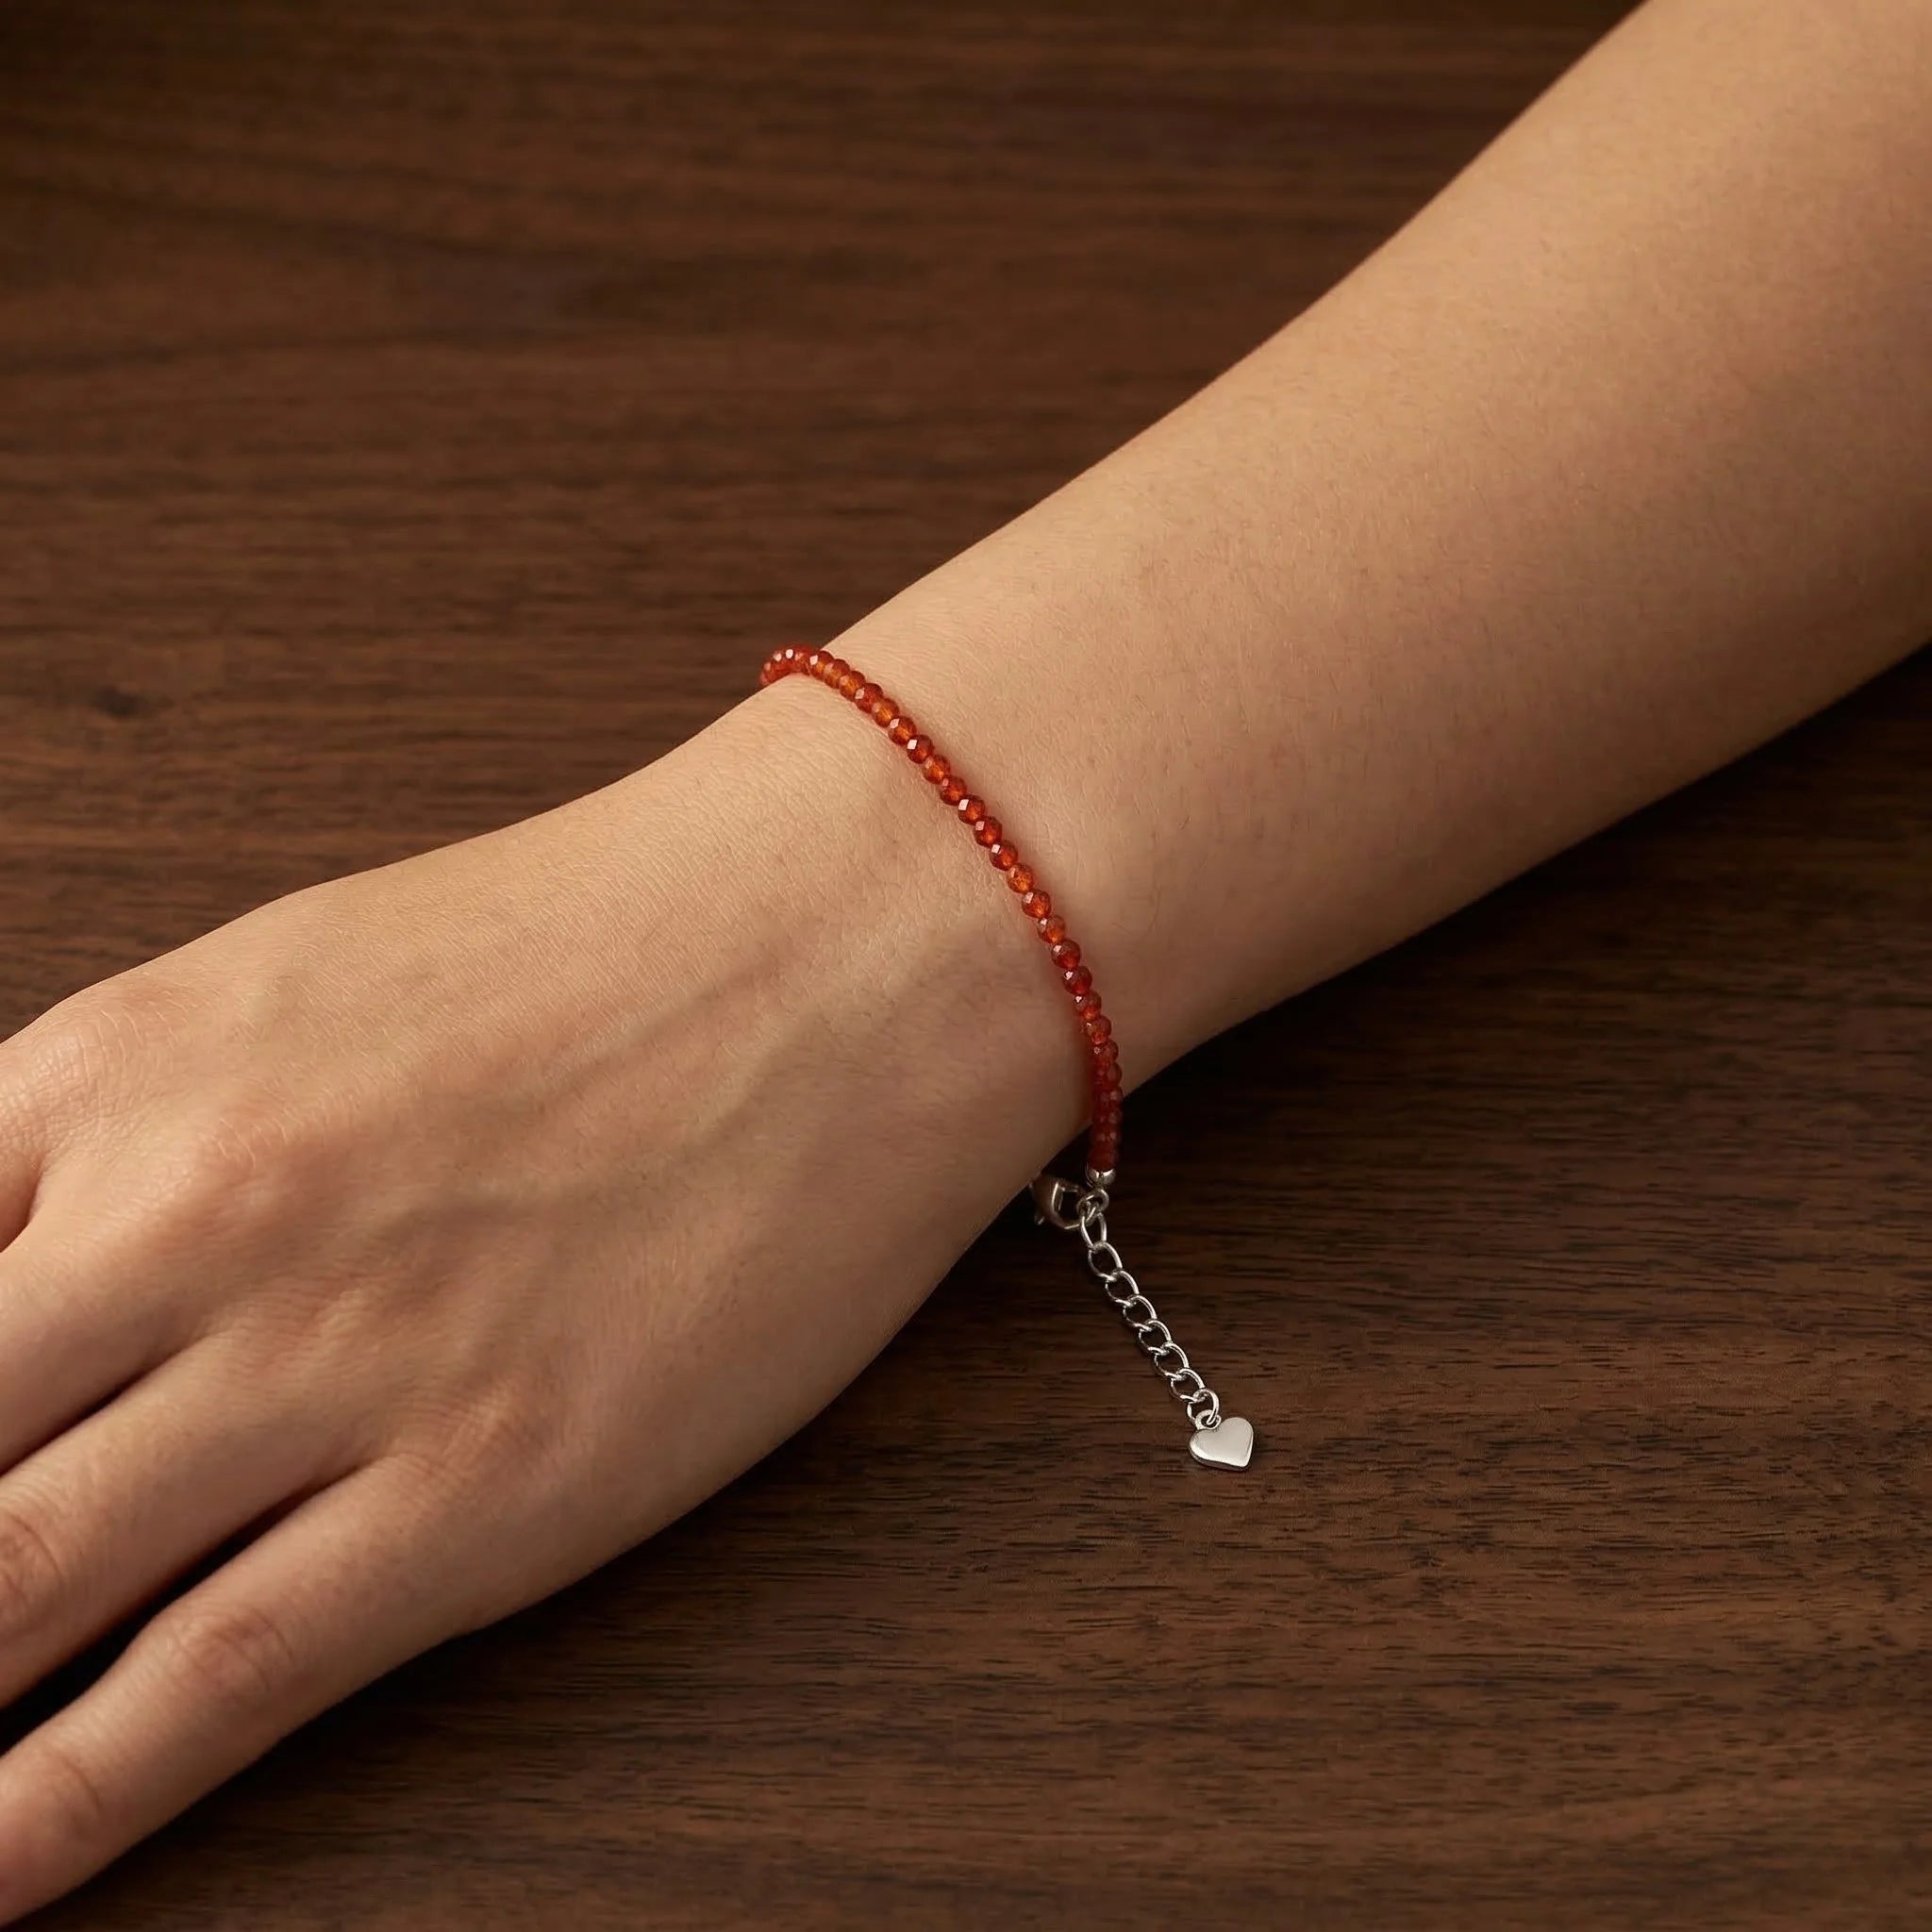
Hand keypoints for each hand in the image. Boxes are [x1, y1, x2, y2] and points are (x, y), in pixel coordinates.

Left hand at [0, 683, 1071, 1919]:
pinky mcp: (483, 1485)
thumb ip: (113, 1135)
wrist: (846, 941)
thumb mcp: (293, 985)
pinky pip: (212, 1680)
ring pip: (3, 1587)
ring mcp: (335, 1357)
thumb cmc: (599, 943)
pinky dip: (56, 1809)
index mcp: (123, 1067)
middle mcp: (193, 1213)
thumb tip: (12, 1286)